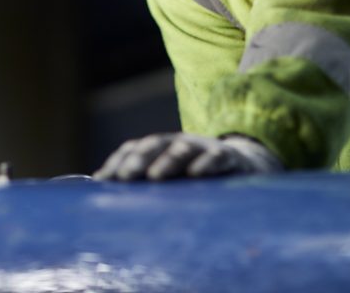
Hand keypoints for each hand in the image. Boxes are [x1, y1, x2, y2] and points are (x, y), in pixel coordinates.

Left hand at [93, 132, 282, 180]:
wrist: (248, 165)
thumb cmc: (199, 178)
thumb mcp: (174, 180)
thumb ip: (148, 187)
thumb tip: (110, 205)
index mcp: (162, 149)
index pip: (134, 149)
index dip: (118, 162)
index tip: (101, 181)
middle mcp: (179, 144)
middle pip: (154, 145)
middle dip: (137, 159)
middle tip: (123, 177)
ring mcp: (204, 148)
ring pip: (183, 147)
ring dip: (167, 160)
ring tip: (154, 176)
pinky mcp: (230, 158)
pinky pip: (217, 157)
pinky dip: (206, 163)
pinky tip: (196, 174)